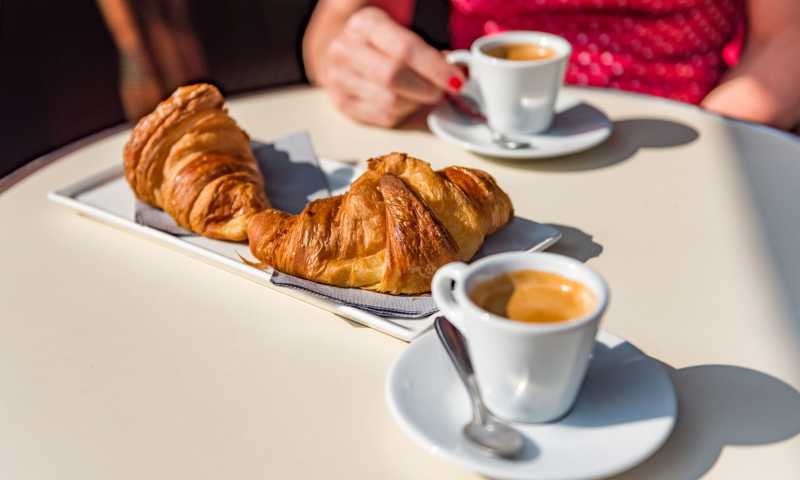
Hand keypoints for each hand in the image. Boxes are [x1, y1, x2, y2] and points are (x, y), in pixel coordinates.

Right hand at [317, 6, 463, 126]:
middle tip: (443, 91)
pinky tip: (408, 102)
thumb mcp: (402, 28)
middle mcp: (345, 50)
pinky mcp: (343, 103)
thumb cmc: (383, 40)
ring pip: (390, 103)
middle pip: (394, 78)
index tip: (457, 80)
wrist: (347, 51)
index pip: (405, 49)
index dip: (436, 68)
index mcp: (364, 24)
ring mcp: (339, 79)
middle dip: (427, 89)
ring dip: (417, 103)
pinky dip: (404, 114)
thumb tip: (456, 70)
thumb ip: (427, 47)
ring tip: (424, 94)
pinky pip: (383, 118)